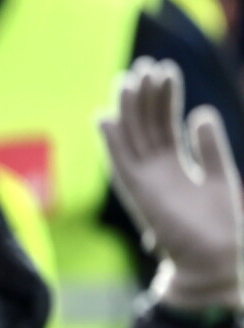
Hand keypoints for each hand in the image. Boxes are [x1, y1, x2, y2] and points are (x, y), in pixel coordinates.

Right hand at [100, 58, 243, 311]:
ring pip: (131, 138)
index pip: (164, 123)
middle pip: (145, 126)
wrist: (216, 260)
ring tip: (130, 79)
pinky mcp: (140, 194)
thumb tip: (200, 112)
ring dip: (129, 110)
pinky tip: (105, 117)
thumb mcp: (221, 177)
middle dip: (144, 96)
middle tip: (143, 66)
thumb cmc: (222, 226)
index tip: (164, 70)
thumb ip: (210, 147)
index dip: (164, 97)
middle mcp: (155, 171)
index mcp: (175, 166)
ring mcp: (145, 182)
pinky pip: (120, 163)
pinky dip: (111, 141)